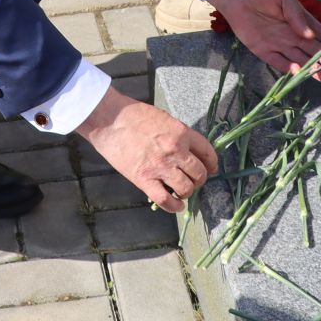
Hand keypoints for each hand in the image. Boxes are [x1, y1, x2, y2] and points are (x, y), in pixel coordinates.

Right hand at [75, 85, 217, 212]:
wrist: (109, 120)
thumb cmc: (133, 115)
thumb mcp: (164, 119)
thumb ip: (178, 134)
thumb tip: (187, 149)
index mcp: (182, 133)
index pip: (207, 152)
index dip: (212, 163)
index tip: (211, 168)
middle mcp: (175, 151)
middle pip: (199, 173)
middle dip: (199, 179)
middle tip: (194, 180)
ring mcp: (160, 167)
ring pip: (186, 188)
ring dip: (187, 191)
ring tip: (182, 190)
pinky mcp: (144, 179)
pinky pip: (165, 200)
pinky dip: (173, 206)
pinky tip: (176, 205)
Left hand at [208, 0, 320, 81]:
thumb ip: (297, 16)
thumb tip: (310, 36)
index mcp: (302, 22)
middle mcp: (293, 35)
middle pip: (313, 52)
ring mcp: (279, 44)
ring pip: (299, 60)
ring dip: (310, 68)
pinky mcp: (264, 51)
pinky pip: (279, 62)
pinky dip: (288, 68)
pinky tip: (298, 71)